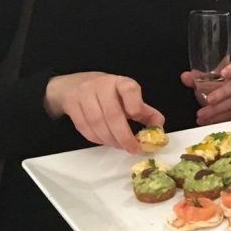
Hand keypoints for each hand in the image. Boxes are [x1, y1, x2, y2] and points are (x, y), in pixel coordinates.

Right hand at [44, 72, 163, 153]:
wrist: (72, 86)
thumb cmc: (108, 93)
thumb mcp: (129, 97)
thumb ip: (145, 112)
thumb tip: (159, 130)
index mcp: (121, 82)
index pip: (130, 90)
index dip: (135, 107)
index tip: (139, 120)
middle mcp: (102, 85)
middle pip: (112, 113)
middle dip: (123, 135)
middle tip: (132, 148)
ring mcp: (84, 94)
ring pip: (97, 122)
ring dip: (110, 139)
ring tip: (119, 146)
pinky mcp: (71, 105)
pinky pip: (84, 127)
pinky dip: (96, 138)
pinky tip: (105, 141)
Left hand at [179, 58, 230, 125]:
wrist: (225, 98)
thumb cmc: (217, 84)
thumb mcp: (206, 79)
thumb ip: (196, 77)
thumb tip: (185, 77)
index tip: (223, 73)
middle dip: (223, 94)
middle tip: (209, 100)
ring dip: (217, 110)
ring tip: (202, 114)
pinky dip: (218, 118)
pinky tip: (206, 121)